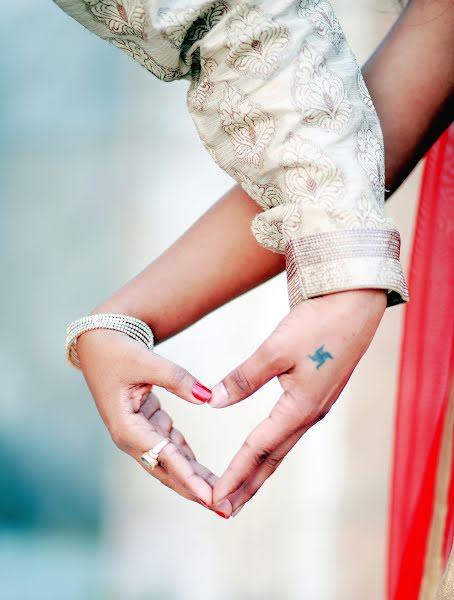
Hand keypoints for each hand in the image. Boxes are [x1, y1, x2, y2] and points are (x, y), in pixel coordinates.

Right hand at [76, 328, 230, 512]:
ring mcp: (137, 433)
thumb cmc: (117, 352)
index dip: (189, 478)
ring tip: (220, 494)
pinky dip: (187, 458)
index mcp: (127, 427)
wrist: (97, 343)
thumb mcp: (146, 361)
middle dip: (196, 490)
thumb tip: (207, 396)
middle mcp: (131, 437)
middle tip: (225, 508)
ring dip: (194, 478)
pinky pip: (170, 446)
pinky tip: (204, 471)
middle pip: (168, 470)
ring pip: (170, 462)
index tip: (210, 498)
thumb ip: (178, 379)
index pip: (165, 457)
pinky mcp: (144, 424)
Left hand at [207, 289, 386, 516]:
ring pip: (281, 447)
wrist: (355, 304)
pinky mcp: (317, 396)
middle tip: (225, 511)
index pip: (258, 449)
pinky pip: (288, 432)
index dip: (235, 475)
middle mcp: (310, 414)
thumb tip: (214, 403)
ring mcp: (316, 407)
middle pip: (272, 459)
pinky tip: (264, 451)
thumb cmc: (317, 324)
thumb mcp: (275, 349)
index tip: (215, 499)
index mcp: (300, 407)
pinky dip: (271, 449)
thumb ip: (244, 379)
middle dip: (248, 486)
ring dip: (259, 471)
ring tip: (241, 491)